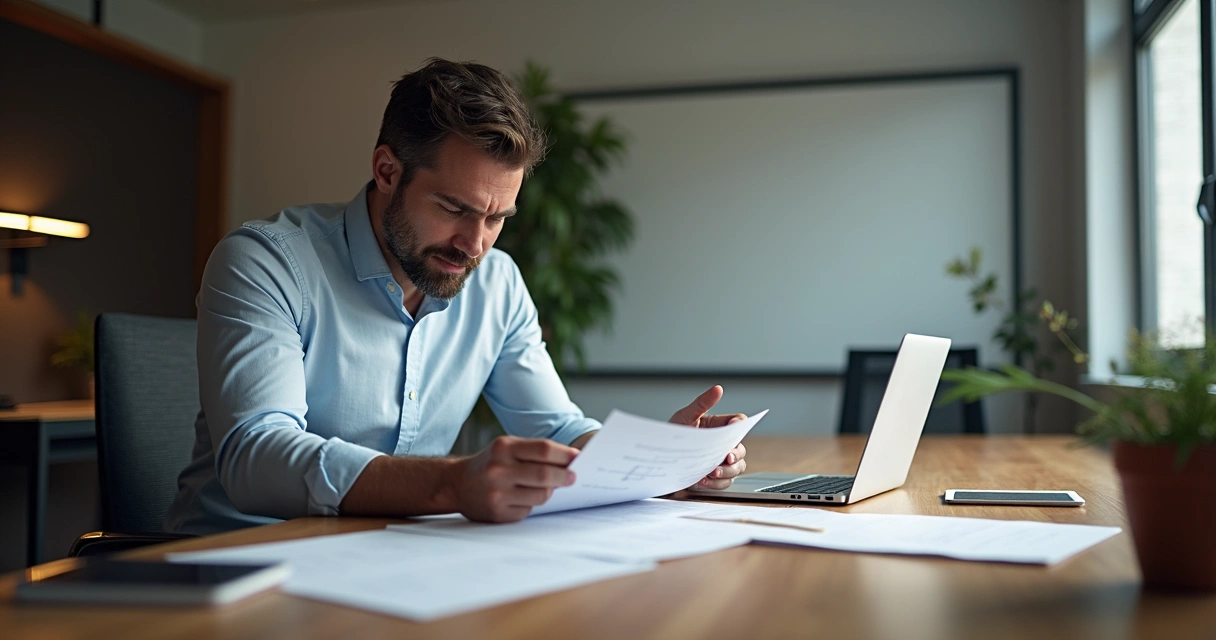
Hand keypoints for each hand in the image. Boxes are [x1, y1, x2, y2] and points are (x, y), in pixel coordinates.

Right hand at [453, 436, 577, 521]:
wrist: (457, 484)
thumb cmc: (490, 463)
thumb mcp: (506, 448)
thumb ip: (534, 452)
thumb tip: (570, 461)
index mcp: (503, 448)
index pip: (544, 449)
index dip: (565, 455)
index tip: (578, 458)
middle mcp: (498, 470)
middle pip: (545, 474)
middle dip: (565, 476)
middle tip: (573, 477)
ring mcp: (497, 493)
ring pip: (541, 495)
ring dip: (550, 491)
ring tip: (548, 487)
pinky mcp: (498, 513)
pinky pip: (529, 510)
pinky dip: (532, 504)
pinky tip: (525, 498)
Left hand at [669, 385, 747, 489]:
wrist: (659, 458)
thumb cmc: (672, 435)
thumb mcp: (685, 416)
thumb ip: (702, 403)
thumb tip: (718, 389)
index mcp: (719, 427)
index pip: (739, 423)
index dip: (740, 425)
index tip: (733, 428)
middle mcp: (722, 445)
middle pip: (741, 449)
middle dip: (735, 455)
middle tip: (726, 458)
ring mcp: (720, 462)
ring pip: (737, 468)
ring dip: (726, 472)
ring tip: (712, 472)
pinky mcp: (714, 478)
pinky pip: (724, 483)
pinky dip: (715, 483)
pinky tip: (703, 480)